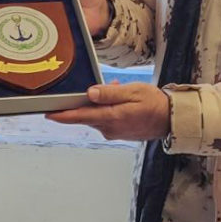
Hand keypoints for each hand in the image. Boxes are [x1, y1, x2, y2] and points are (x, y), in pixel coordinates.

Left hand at [46, 81, 169, 140]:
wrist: (171, 119)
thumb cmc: (155, 103)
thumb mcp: (133, 92)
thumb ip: (110, 93)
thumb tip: (90, 93)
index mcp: (111, 117)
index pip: (81, 116)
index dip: (63, 115)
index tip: (48, 114)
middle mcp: (110, 128)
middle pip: (86, 116)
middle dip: (83, 103)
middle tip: (88, 89)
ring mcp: (114, 132)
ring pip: (96, 116)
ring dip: (98, 104)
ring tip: (114, 89)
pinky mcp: (118, 132)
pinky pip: (105, 119)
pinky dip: (106, 109)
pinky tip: (117, 99)